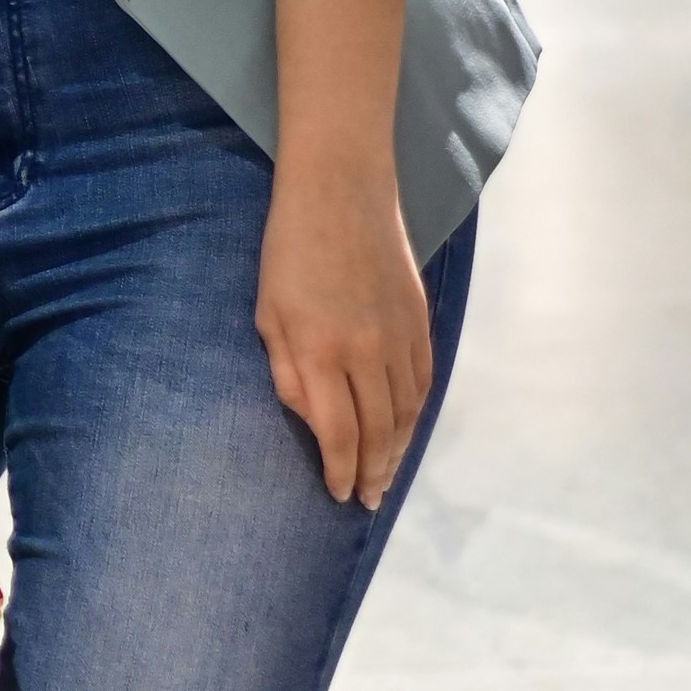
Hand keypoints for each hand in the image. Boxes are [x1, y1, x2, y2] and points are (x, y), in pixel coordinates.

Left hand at [256, 147, 429, 505]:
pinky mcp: (420, 320)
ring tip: (386, 477)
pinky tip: (405, 430)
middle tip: (367, 500)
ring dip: (397, 451)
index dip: (340, 470)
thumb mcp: (268, 314)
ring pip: (406, 412)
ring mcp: (400, 336)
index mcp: (320, 350)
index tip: (338, 494)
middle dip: (372, 472)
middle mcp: (367, 351)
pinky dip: (417, 414)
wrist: (341, 189)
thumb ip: (289, 374)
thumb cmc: (289, 251)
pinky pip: (423, 382)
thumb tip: (316, 422)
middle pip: (378, 431)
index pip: (339, 432)